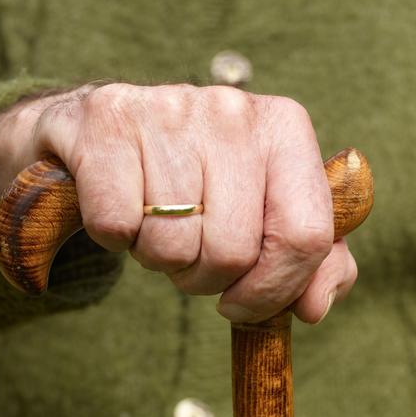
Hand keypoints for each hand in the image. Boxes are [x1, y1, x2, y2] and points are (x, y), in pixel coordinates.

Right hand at [0, 83, 357, 323]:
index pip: (306, 235)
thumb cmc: (196, 182)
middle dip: (204, 277)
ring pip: (172, 245)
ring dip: (158, 258)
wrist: (103, 133)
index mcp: (285, 129)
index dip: (274, 289)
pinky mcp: (106, 120)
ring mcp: (168, 109)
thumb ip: (308, 261)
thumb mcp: (262, 212)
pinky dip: (113, 237)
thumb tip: (312, 307)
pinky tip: (119, 207)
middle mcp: (233, 110)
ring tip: (154, 223)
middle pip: (233, 252)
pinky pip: (117, 225)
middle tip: (189, 253)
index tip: (241, 303)